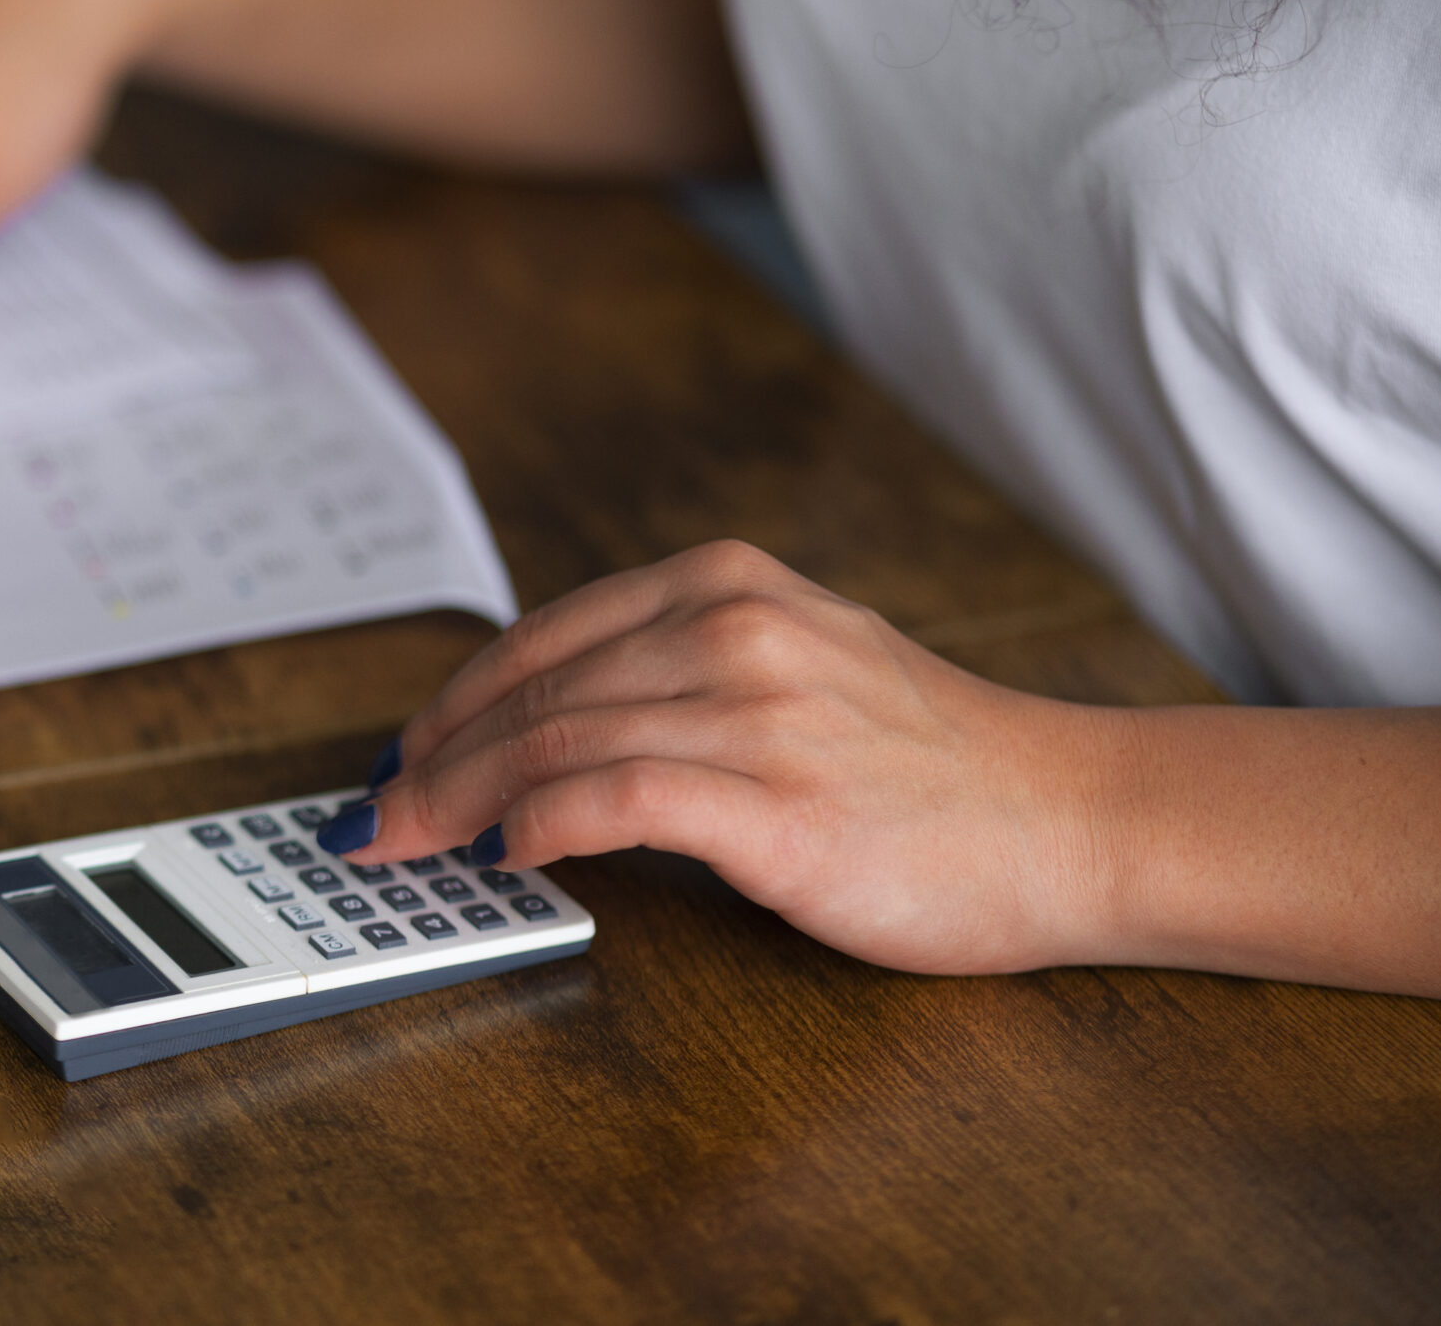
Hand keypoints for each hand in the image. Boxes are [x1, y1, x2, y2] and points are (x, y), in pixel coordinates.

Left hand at [313, 540, 1133, 975]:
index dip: (452, 703)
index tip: (400, 755)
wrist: (1065, 819)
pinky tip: (508, 854)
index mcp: (727, 586)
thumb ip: (679, 672)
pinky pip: (617, 801)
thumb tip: (545, 733)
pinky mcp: (776, 805)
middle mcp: (733, 631)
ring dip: (459, 800)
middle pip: (531, 695)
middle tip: (375, 818)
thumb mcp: (798, 662)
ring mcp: (756, 714)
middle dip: (431, 761)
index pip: (540, 639)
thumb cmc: (930, 762)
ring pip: (554, 745)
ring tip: (412, 846)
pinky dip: (541, 826)